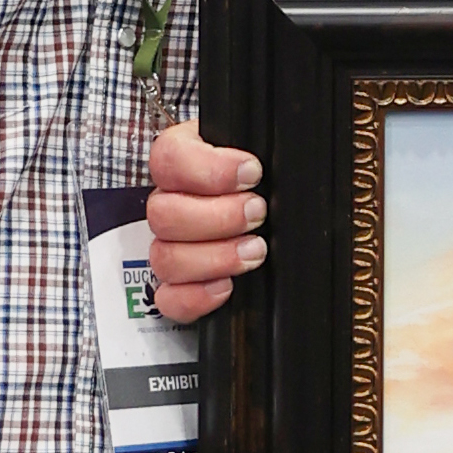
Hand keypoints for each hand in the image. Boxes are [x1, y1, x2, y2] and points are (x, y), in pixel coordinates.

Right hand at [148, 115, 264, 324]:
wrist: (290, 212)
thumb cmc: (274, 183)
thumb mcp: (272, 156)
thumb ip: (268, 153)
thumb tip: (270, 158)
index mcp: (188, 160)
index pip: (168, 158)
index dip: (208, 169)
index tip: (252, 172)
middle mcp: (174, 202)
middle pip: (162, 214)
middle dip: (217, 217)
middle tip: (257, 213)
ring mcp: (172, 245)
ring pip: (164, 257)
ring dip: (213, 257)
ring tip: (254, 250)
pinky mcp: (181, 285)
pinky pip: (168, 298)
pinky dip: (195, 296)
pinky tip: (227, 286)